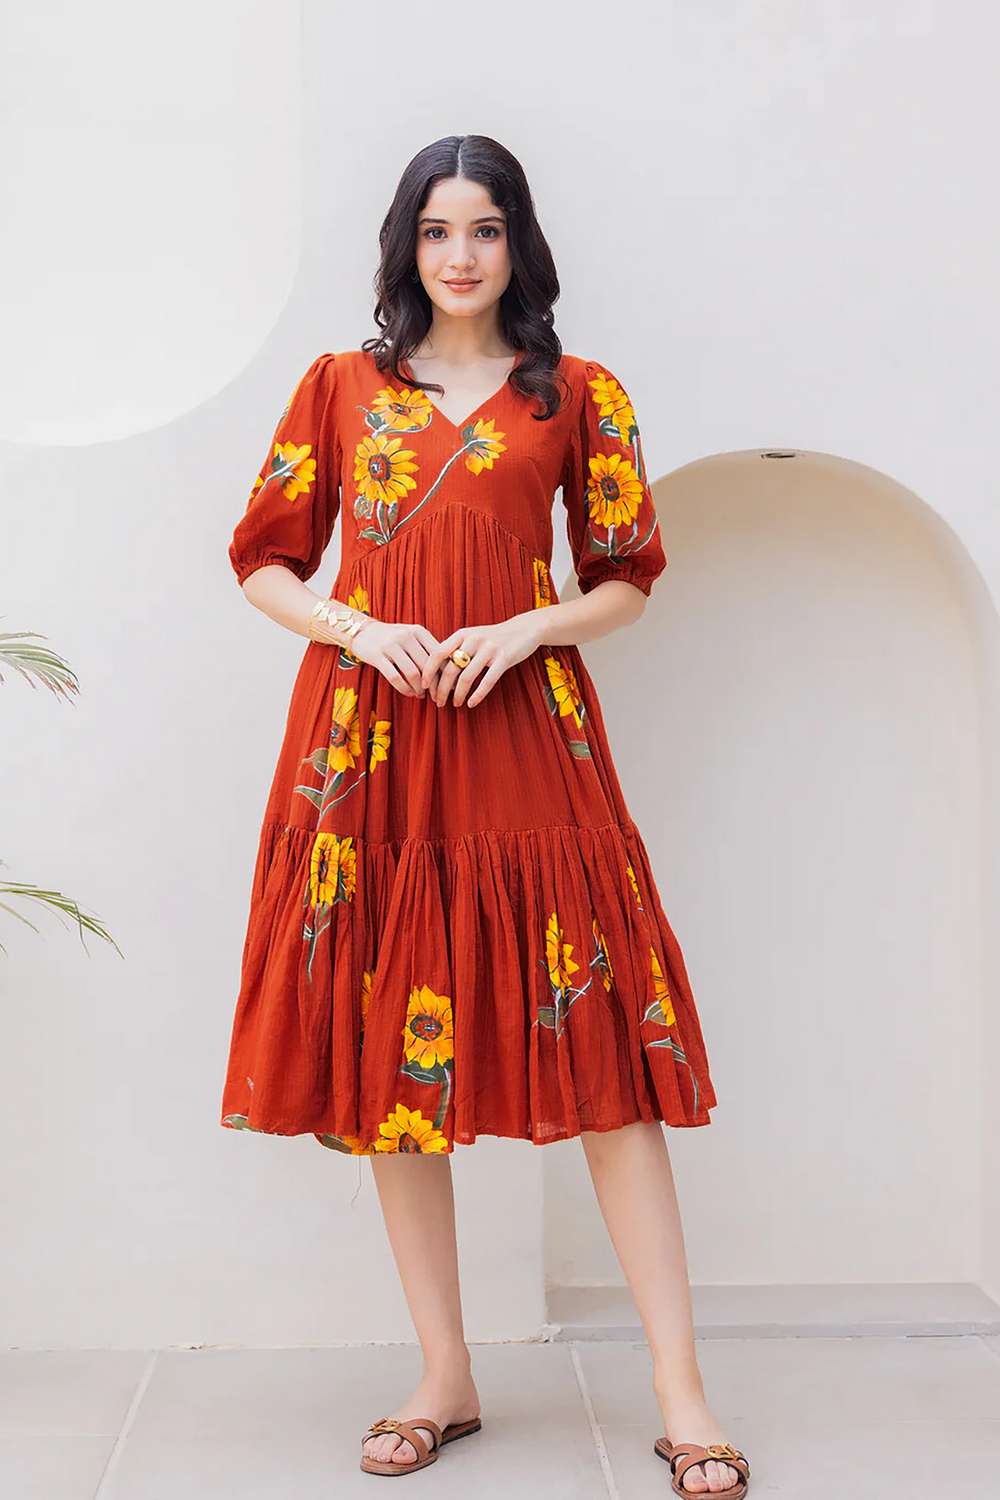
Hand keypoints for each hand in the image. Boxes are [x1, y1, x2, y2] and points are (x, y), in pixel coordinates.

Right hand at [348, 617, 441, 697]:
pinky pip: (395, 677)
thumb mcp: (411, 636)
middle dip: (433, 685)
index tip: (447, 686)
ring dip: (419, 688)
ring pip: (412, 673)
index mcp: (419, 631)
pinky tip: (409, 693)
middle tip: (436, 696)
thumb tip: (448, 670)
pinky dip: (404, 689)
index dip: (444, 673)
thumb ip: (427, 648)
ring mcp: (391, 645)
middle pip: (426, 666)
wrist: (362, 632)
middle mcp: (406, 636)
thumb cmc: (393, 638)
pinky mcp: (377, 656)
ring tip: (421, 695)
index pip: (438, 654)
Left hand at [421, 612, 544, 707]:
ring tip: (455, 704)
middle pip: (450, 669)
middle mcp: (473, 639)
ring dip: (458, 694)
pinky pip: (488, 680)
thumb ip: (454, 649)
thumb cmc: (492, 638)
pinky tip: (471, 703)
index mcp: (462, 634)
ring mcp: (489, 648)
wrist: (523, 629)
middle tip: (438, 702)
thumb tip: (434, 672)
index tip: (423, 687)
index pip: (437, 653)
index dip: (428, 671)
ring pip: (467, 677)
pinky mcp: (504, 658)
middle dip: (442, 689)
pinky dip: (478, 694)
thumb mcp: (471, 637)